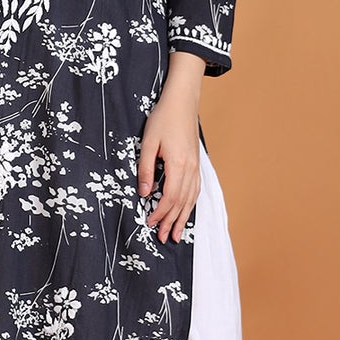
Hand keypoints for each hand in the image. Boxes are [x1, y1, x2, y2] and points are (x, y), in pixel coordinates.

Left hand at [138, 51, 204, 242]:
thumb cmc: (163, 118)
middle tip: (162, 238)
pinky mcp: (196, 163)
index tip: (149, 222)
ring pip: (191, 198)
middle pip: (182, 202)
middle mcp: (190, 169)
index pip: (170, 197)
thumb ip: (145, 168)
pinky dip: (190, 204)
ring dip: (183, 217)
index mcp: (178, 164)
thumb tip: (143, 192)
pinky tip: (186, 212)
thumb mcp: (148, 141)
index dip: (160, 213)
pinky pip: (195, 190)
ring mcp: (196, 166)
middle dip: (171, 222)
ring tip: (175, 234)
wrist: (182, 101)